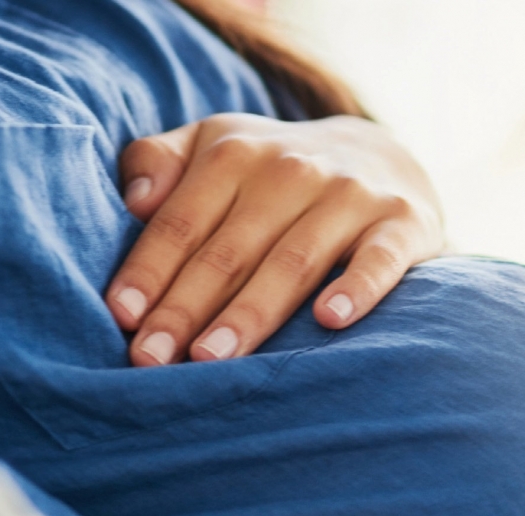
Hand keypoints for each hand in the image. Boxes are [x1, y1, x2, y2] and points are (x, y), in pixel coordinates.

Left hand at [106, 113, 444, 366]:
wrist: (384, 159)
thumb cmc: (274, 172)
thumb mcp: (214, 147)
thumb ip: (159, 161)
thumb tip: (134, 200)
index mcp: (235, 153)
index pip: (183, 220)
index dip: (149, 270)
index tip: (122, 318)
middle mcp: (292, 169)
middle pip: (229, 249)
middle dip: (186, 307)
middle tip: (153, 359)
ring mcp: (350, 196)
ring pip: (293, 261)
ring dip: (251, 312)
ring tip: (213, 359)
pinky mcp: (401, 224)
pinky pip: (378, 260)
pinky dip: (357, 287)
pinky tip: (330, 319)